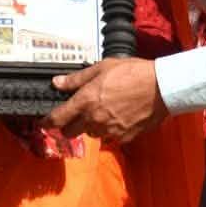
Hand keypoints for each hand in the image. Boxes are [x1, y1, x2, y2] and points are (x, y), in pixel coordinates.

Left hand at [42, 58, 168, 142]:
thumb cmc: (133, 73)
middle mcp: (94, 119)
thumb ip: (77, 79)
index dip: (47, 122)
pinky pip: (110, 137)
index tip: (44, 122)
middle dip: (69, 125)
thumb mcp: (102, 68)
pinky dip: (110, 129)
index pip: (58, 119)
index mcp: (86, 101)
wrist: (161, 88)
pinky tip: (119, 116)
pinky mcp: (124, 137)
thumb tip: (57, 83)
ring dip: (92, 126)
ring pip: (91, 134)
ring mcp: (109, 131)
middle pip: (70, 132)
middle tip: (77, 114)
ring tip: (104, 110)